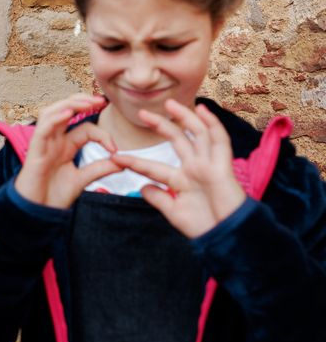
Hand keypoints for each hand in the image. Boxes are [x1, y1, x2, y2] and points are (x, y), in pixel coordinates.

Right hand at [14, 94, 119, 208]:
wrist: (37, 214)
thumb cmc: (53, 196)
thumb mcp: (82, 180)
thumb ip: (100, 168)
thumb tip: (122, 161)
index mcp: (65, 145)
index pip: (85, 128)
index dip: (102, 134)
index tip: (115, 149)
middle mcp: (53, 141)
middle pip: (64, 110)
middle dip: (82, 101)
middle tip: (101, 99)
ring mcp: (43, 144)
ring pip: (52, 113)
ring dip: (69, 104)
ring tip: (86, 102)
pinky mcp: (34, 152)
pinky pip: (42, 130)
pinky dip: (54, 119)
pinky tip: (67, 113)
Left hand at [112, 99, 245, 237]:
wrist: (227, 237)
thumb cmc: (204, 227)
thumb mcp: (175, 212)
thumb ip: (159, 198)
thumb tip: (142, 187)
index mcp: (181, 180)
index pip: (153, 167)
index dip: (135, 162)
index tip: (115, 157)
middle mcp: (194, 168)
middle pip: (177, 140)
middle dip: (160, 125)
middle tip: (142, 113)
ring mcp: (209, 165)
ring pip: (197, 134)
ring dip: (185, 117)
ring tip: (170, 103)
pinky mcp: (223, 167)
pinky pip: (220, 141)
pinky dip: (213, 125)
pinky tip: (203, 111)